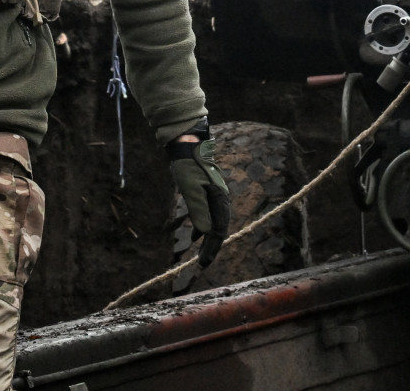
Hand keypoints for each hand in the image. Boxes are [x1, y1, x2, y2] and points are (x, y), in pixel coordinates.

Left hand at [167, 121, 230, 265]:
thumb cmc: (188, 166)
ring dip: (208, 239)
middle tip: (202, 264)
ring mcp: (216, 196)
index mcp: (220, 199)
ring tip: (201, 255)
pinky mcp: (208, 192)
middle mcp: (221, 199)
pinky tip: (196, 236)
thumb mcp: (190, 189)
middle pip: (219, 228)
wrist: (187, 144)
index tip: (203, 263)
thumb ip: (198, 210)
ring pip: (215, 222)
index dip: (212, 248)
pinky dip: (204, 227)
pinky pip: (209, 215)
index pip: (219, 230)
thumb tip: (205, 232)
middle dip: (211, 247)